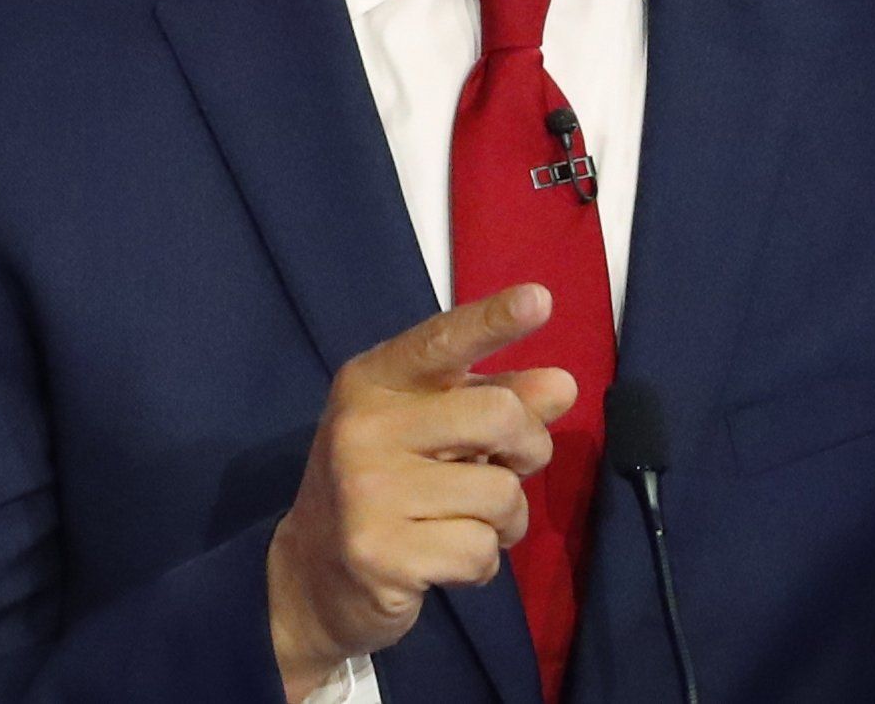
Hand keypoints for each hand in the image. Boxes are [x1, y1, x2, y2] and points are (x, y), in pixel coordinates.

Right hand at [266, 283, 578, 700]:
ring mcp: (367, 493)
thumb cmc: (386, 484)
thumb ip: (496, 400)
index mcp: (373, 381)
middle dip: (530, 447)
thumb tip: (561, 385)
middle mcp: (363, 428)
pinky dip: (482, 564)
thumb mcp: (432, 430)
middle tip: (512, 466)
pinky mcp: (381, 556)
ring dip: (505, 519)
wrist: (313, 575)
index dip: (493, 320)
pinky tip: (444, 560)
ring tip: (468, 523)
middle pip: (499, 416)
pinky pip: (481, 552)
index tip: (539, 299)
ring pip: (500, 494)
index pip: (440, 341)